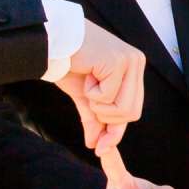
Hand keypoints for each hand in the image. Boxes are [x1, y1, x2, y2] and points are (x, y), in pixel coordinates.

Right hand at [59, 20, 145, 155]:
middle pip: (131, 113)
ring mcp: (130, 61)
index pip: (132, 109)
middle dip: (106, 117)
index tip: (101, 148)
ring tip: (88, 83)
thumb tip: (95, 145)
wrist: (51, 40)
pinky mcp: (118, 62)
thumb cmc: (68, 62)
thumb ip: (94, 118)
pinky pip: (108, 96)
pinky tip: (86, 73)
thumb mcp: (85, 96)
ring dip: (98, 105)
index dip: (116, 130)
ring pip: (123, 109)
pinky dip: (91, 92)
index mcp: (133, 69)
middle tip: (89, 100)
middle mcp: (137, 63)